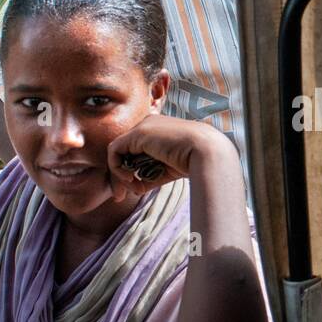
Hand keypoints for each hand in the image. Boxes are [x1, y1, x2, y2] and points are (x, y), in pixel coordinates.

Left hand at [105, 115, 235, 200]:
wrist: (206, 151)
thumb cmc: (193, 161)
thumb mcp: (168, 169)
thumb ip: (150, 175)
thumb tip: (136, 188)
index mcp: (158, 130)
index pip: (135, 150)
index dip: (130, 171)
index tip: (136, 191)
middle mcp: (148, 124)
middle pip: (124, 151)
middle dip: (121, 175)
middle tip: (121, 196)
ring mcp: (142, 127)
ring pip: (118, 152)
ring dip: (120, 175)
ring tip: (133, 188)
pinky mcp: (137, 133)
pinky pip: (115, 151)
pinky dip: (117, 168)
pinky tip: (130, 179)